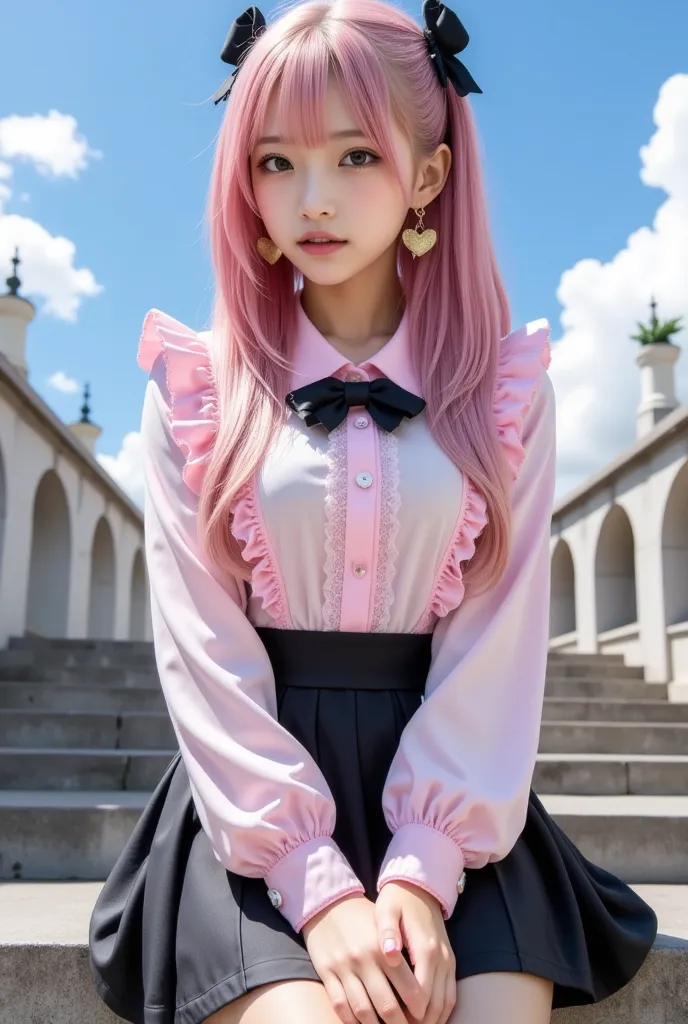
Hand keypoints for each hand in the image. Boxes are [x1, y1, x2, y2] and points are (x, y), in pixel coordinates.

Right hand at [301, 891, 429, 1023]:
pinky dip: (351, 1020)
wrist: (329, 902)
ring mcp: (343, 968)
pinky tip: (361, 1023)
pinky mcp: (326, 972)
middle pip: (386, 1005)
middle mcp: (364, 959)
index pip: (408, 987)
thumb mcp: (386, 926)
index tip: (423, 1016)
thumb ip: (402, 950)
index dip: (419, 1007)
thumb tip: (423, 982)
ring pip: (362, 1010)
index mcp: (383, 947)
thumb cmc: (364, 917)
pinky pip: (340, 1005)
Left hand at [375, 881, 455, 1023]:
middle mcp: (442, 958)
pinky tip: (425, 1017)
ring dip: (432, 1019)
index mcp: (426, 948)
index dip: (409, 1013)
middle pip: (436, 1004)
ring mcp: (449, 961)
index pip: (421, 994)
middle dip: (421, 1021)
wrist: (421, 885)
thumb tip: (388, 953)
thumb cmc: (398, 899)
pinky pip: (450, 994)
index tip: (393, 1021)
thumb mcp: (386, 909)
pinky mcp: (450, 962)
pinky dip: (441, 1010)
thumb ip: (387, 932)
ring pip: (447, 1002)